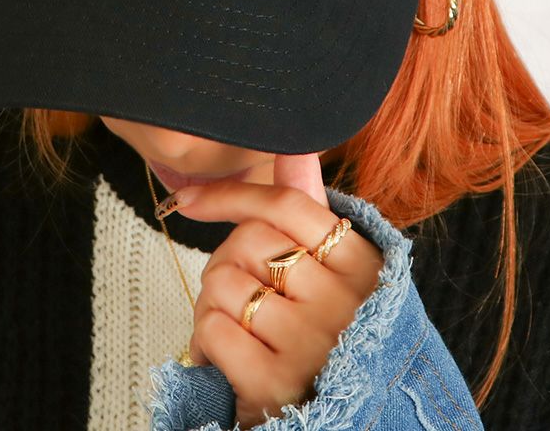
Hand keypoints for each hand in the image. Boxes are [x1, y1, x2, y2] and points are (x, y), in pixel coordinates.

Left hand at [168, 153, 384, 429]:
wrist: (332, 412)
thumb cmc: (317, 326)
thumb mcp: (327, 265)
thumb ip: (307, 204)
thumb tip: (296, 144)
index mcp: (362, 262)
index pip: (287, 204)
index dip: (230, 194)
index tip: (187, 198)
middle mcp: (344, 303)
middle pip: (250, 241)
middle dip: (227, 259)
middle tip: (245, 290)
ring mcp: (310, 346)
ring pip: (223, 282)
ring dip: (213, 303)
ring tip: (240, 326)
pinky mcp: (274, 385)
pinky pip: (211, 327)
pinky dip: (205, 337)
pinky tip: (229, 353)